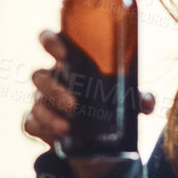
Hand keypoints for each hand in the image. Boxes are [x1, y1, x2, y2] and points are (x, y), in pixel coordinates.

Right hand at [24, 29, 154, 177]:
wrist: (95, 136)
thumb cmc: (106, 100)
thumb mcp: (124, 97)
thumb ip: (137, 97)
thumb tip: (147, 102)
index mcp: (68, 60)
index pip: (49, 40)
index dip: (50, 41)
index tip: (62, 53)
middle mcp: (51, 78)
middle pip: (38, 75)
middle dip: (52, 89)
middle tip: (73, 104)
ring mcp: (41, 100)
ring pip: (36, 102)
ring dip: (48, 114)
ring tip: (67, 127)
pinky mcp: (38, 122)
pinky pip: (31, 123)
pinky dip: (43, 128)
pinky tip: (59, 134)